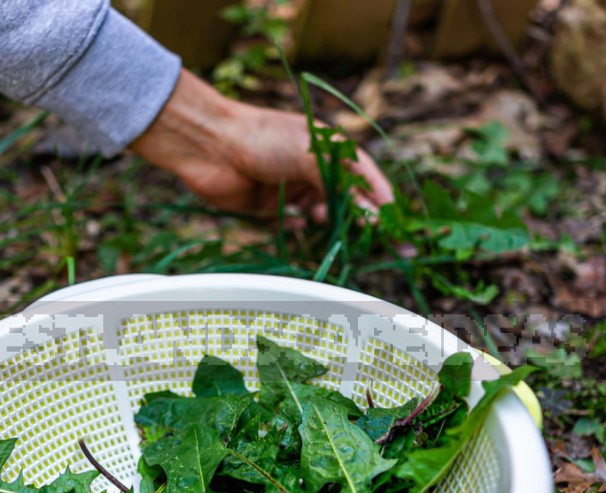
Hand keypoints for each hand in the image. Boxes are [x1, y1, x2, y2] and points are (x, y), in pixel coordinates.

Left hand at [129, 70, 393, 219]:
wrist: (209, 145)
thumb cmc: (263, 138)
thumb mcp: (311, 152)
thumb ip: (343, 182)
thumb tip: (374, 211)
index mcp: (330, 148)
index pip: (367, 179)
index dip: (383, 203)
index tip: (396, 228)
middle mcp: (313, 168)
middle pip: (346, 200)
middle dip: (360, 219)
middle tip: (372, 241)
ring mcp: (291, 187)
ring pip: (321, 214)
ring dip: (327, 221)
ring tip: (320, 219)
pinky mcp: (268, 206)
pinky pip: (291, 224)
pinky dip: (298, 229)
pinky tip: (298, 227)